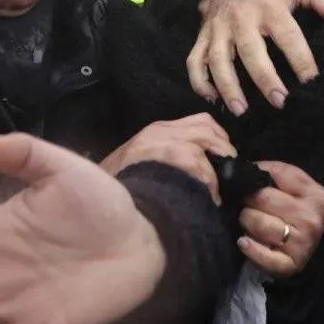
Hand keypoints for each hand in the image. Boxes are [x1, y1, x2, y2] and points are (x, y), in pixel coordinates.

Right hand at [99, 114, 234, 204]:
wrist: (92, 197)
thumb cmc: (117, 187)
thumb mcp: (140, 163)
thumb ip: (168, 159)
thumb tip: (201, 170)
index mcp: (156, 130)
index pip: (200, 122)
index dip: (218, 139)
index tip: (224, 159)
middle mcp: (160, 130)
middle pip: (207, 127)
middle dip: (224, 150)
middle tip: (230, 175)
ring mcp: (164, 142)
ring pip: (208, 141)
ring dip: (219, 168)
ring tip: (219, 190)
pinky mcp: (168, 158)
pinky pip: (201, 166)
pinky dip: (211, 185)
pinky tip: (210, 201)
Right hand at [187, 0, 323, 114]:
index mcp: (269, 8)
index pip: (288, 36)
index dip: (301, 59)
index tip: (312, 82)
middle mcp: (241, 19)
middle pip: (250, 51)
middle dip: (264, 78)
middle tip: (280, 103)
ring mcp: (218, 30)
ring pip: (218, 60)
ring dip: (228, 87)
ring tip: (241, 111)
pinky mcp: (202, 39)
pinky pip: (195, 62)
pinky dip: (200, 82)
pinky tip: (213, 100)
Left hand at [236, 161, 323, 276]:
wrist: (302, 248)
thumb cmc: (291, 212)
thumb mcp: (290, 187)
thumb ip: (271, 172)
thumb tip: (240, 168)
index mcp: (315, 194)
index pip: (275, 174)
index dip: (256, 177)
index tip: (250, 184)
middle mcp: (312, 218)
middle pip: (263, 198)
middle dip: (248, 201)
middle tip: (247, 205)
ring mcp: (304, 243)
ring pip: (259, 223)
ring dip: (247, 222)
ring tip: (248, 222)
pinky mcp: (291, 264)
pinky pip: (263, 255)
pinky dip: (250, 248)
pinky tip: (244, 242)